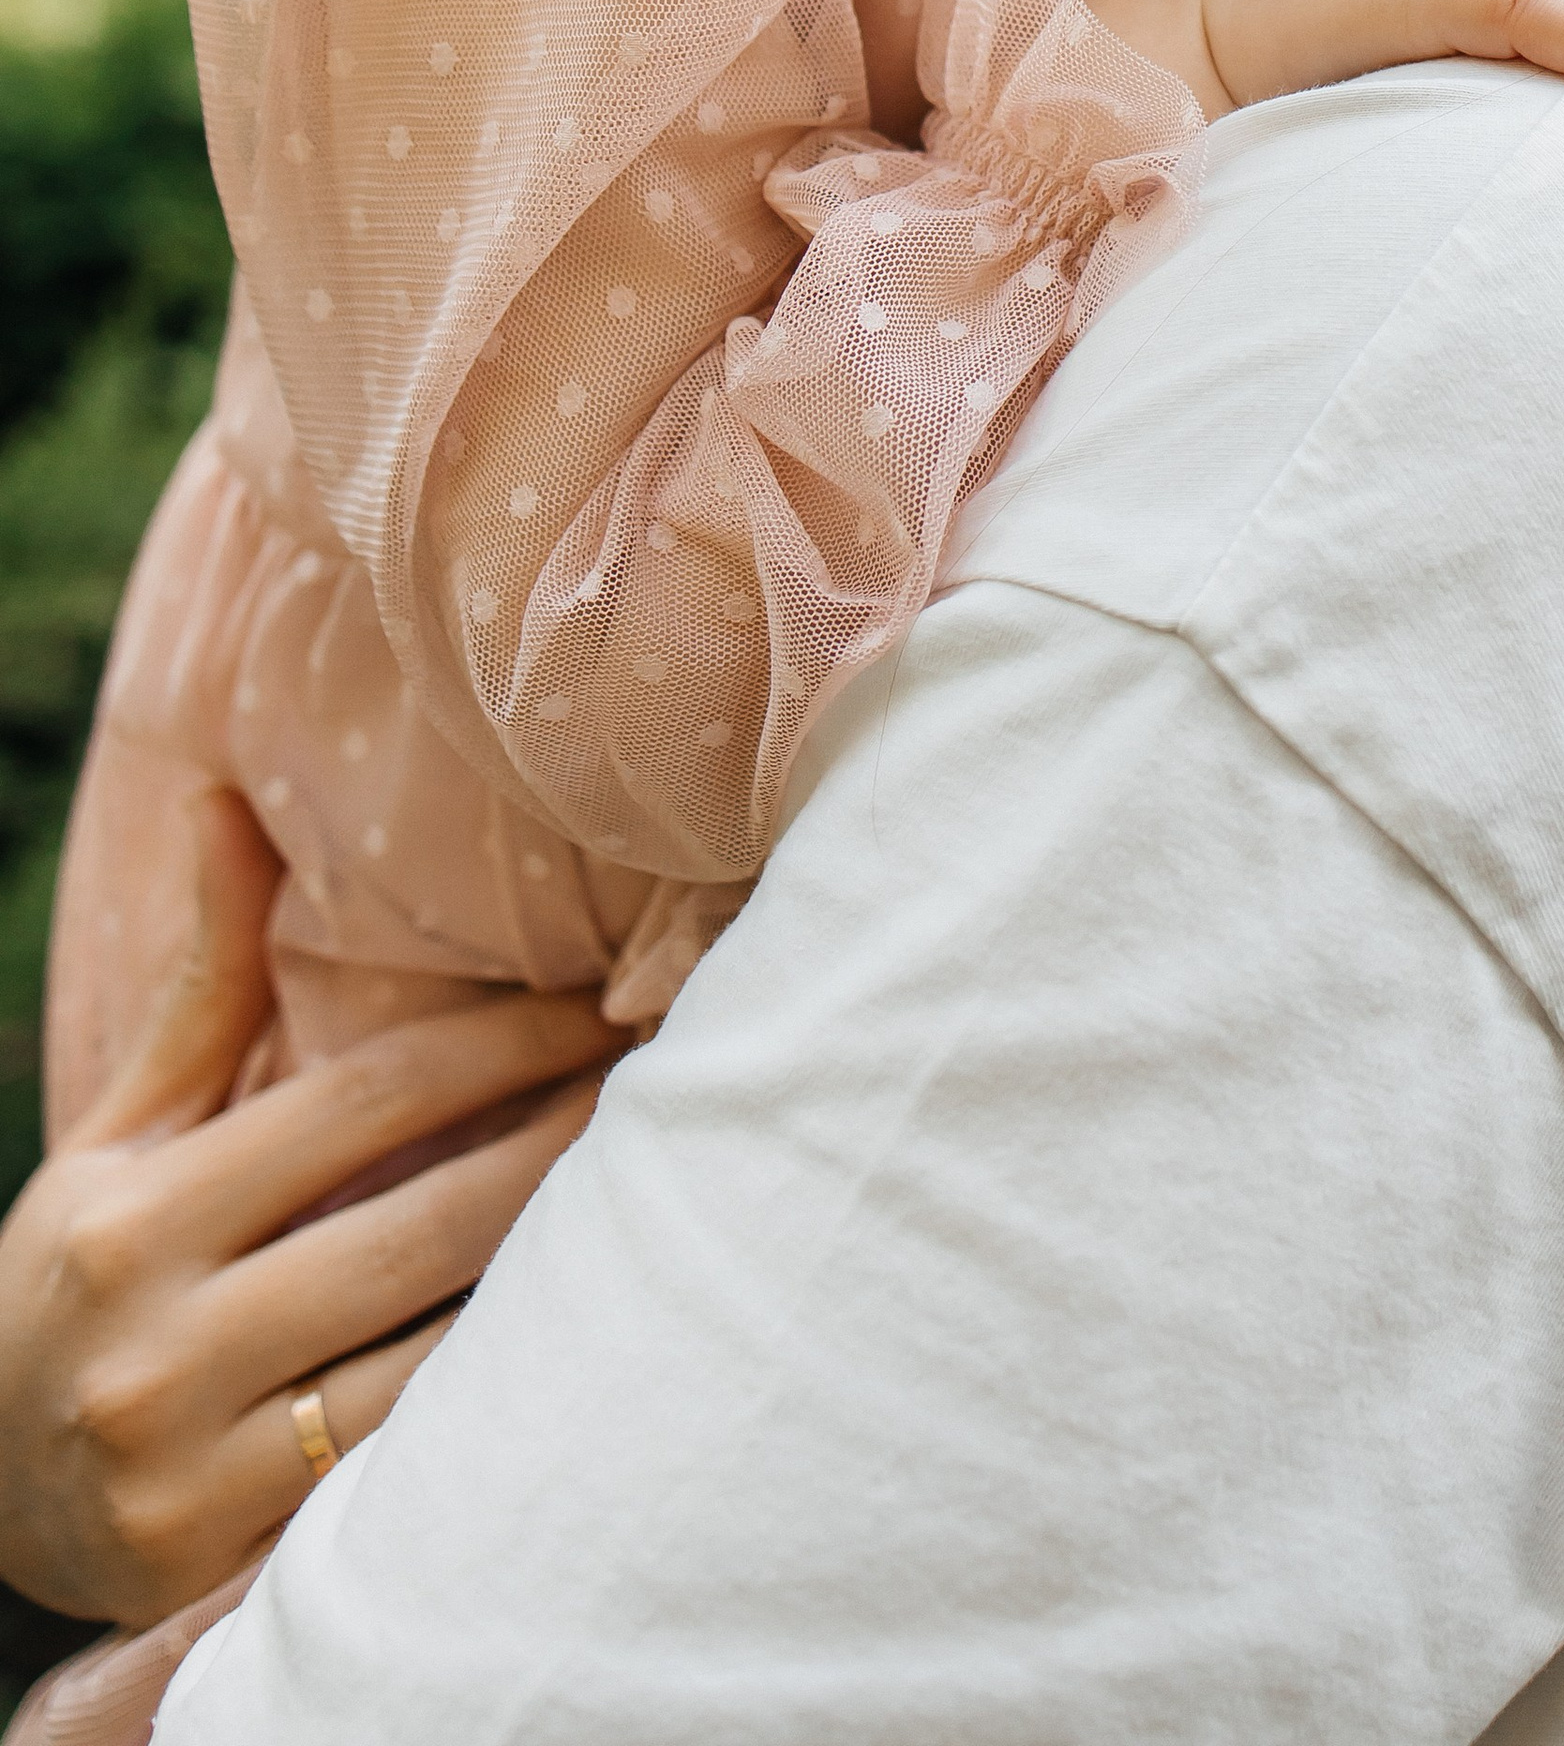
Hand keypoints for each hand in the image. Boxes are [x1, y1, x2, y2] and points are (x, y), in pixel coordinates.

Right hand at [0, 790, 615, 1627]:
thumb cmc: (82, 1278)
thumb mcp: (120, 1135)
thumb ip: (202, 983)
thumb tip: (225, 798)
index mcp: (130, 1219)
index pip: (365, 1102)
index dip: (503, 1045)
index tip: (605, 1005)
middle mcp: (155, 1347)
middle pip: (422, 1224)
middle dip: (563, 1147)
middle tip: (677, 1085)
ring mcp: (192, 1471)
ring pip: (435, 1356)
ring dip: (562, 1275)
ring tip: (665, 1195)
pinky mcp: (230, 1569)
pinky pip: (411, 1466)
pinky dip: (504, 1396)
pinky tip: (589, 1335)